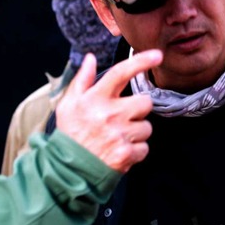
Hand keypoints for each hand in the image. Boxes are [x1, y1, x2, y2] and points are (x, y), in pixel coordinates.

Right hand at [55, 50, 161, 173]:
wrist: (67, 169)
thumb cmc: (70, 134)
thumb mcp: (68, 104)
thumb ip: (81, 80)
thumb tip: (90, 58)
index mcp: (96, 99)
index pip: (120, 73)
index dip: (141, 62)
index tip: (157, 55)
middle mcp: (109, 114)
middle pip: (145, 103)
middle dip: (138, 110)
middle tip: (122, 118)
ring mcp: (119, 135)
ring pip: (146, 127)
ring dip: (136, 132)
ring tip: (118, 137)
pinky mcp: (126, 153)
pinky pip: (144, 147)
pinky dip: (135, 151)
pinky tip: (120, 150)